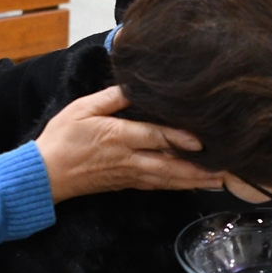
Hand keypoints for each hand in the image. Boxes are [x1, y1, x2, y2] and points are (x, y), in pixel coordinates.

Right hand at [36, 85, 224, 201]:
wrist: (45, 175)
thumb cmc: (61, 138)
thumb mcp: (82, 108)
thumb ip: (111, 98)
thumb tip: (134, 86)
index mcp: (118, 137)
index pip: (154, 137)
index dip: (178, 139)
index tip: (201, 142)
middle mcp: (128, 159)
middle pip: (169, 165)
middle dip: (198, 169)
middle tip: (226, 171)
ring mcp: (129, 174)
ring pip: (167, 179)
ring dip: (194, 181)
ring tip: (220, 181)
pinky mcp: (127, 184)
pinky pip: (158, 185)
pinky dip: (178, 186)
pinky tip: (193, 185)